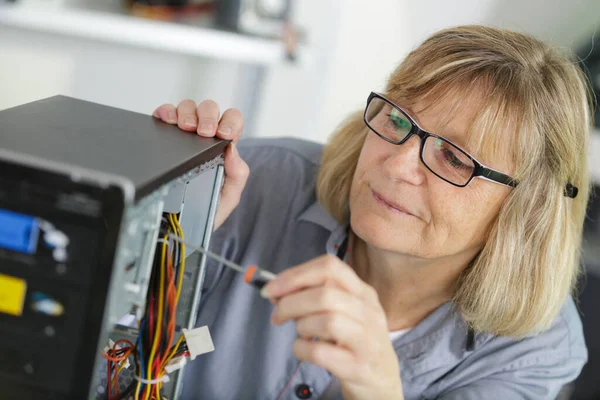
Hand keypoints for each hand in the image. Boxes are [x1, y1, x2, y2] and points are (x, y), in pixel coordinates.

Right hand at [153, 100, 248, 229]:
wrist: (179, 227)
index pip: (232, 120)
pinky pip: (164, 114)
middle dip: (207, 117)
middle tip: (203, 132)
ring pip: (188, 107)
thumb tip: (233, 150)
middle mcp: (205, 136)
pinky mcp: (164, 135)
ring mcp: (184, 134)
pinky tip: (167, 120)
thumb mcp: (229, 197)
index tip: (222, 134)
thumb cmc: (207, 210)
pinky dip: (165, 112)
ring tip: (184, 128)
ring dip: (187, 113)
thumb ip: (238, 175)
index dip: (230, 121)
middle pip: (209, 109)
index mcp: (224, 147)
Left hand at [261, 255, 403, 399]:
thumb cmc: (353, 340)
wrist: (381, 379)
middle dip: (290, 303)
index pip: (330, 267)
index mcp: (363, 291)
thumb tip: (276, 291)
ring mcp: (366, 339)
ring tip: (301, 333)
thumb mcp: (343, 312)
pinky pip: (320, 352)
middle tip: (277, 315)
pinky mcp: (358, 366)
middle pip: (324, 294)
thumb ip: (314, 297)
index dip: (296, 275)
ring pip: (326, 321)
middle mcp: (369, 311)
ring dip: (301, 326)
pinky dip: (301, 349)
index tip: (273, 287)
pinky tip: (304, 349)